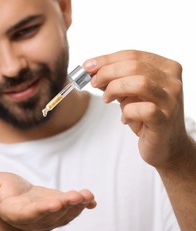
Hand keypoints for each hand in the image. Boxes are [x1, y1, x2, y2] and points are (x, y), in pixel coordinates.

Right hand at [0, 172, 95, 230]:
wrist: (13, 200)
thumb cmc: (0, 191)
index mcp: (15, 212)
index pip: (29, 214)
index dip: (41, 210)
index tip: (54, 204)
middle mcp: (33, 219)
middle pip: (50, 216)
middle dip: (64, 206)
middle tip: (76, 196)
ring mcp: (47, 217)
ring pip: (64, 215)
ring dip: (77, 206)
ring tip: (87, 195)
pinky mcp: (58, 211)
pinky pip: (71, 212)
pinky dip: (83, 206)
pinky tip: (91, 200)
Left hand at [83, 50, 191, 169]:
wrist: (166, 145)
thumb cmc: (146, 115)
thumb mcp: (129, 92)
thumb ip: (115, 79)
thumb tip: (90, 69)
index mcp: (166, 68)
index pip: (132, 55)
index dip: (106, 59)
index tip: (87, 66)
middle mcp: (172, 81)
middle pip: (134, 66)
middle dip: (107, 73)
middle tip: (93, 83)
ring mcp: (171, 100)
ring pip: (139, 83)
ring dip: (115, 89)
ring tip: (107, 99)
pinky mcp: (165, 120)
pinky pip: (142, 109)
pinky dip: (127, 112)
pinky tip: (125, 118)